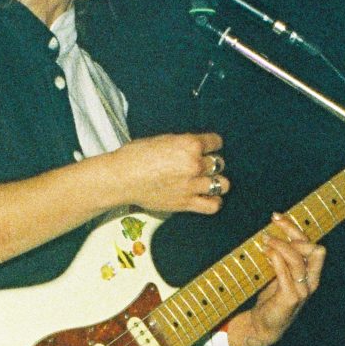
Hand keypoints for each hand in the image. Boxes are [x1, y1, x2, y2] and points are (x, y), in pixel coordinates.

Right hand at [103, 132, 228, 215]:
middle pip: (219, 163)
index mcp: (189, 144)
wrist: (122, 178)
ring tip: (209, 182)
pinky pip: (212, 205)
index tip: (209, 147)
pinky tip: (209, 197)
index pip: (216, 142)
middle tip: (203, 165)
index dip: (212, 144)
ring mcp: (192, 185)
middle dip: (212, 163)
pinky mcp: (186, 203)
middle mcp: (195, 164)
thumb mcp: (163, 140)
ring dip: (217, 182)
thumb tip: (193, 148)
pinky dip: (214, 201)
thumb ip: (183, 144)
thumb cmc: (136, 156)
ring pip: (222, 184)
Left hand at [224, 214, 325, 345]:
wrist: (263, 325)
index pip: (311, 244)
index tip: (276, 218)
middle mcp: (311, 280)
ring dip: (280, 246)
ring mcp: (303, 289)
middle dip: (291, 233)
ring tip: (264, 242)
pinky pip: (286, 273)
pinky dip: (276, 260)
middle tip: (269, 230)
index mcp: (310, 273)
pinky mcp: (291, 298)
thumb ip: (281, 258)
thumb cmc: (271, 298)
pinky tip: (266, 254)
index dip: (294, 228)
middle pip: (312, 248)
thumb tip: (271, 233)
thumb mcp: (278, 274)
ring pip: (298, 259)